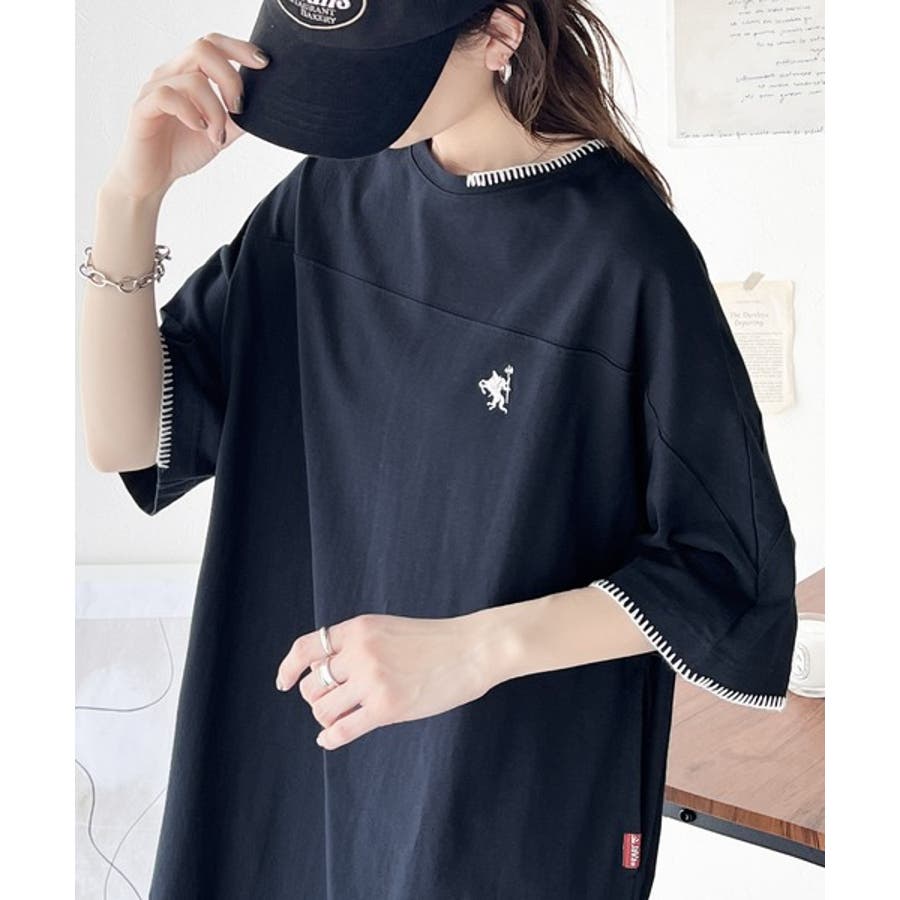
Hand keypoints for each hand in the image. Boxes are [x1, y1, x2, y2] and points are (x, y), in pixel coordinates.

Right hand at [104, 32, 270, 201]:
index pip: (212, 44)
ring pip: (193, 79)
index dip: (239, 48)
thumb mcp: (221, 132)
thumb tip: (265, 106)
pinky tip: (199, 129)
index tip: (264, 64)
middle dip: (230, 79)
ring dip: (215, 109)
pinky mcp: (142, 108)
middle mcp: (170, 74)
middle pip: (203, 49)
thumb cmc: (182, 150)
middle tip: (238, 109)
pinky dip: (191, 112)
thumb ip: (239, 117)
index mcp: (187, 74)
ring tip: (217, 135)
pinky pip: (167, 96)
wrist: (152, 178)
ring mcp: (154, 89)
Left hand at [274, 613, 494, 750]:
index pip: (306, 648)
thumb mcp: (388, 629)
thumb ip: (357, 645)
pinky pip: (342, 729)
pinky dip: (330, 737)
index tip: (283, 682)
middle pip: (311, 684)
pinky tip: (329, 739)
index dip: (288, 668)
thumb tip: (324, 672)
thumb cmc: (434, 641)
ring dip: (326, 717)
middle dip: (315, 698)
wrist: (473, 649)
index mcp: (358, 628)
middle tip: (331, 704)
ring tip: (339, 719)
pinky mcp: (387, 708)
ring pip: (323, 708)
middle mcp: (360, 652)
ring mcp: (372, 680)